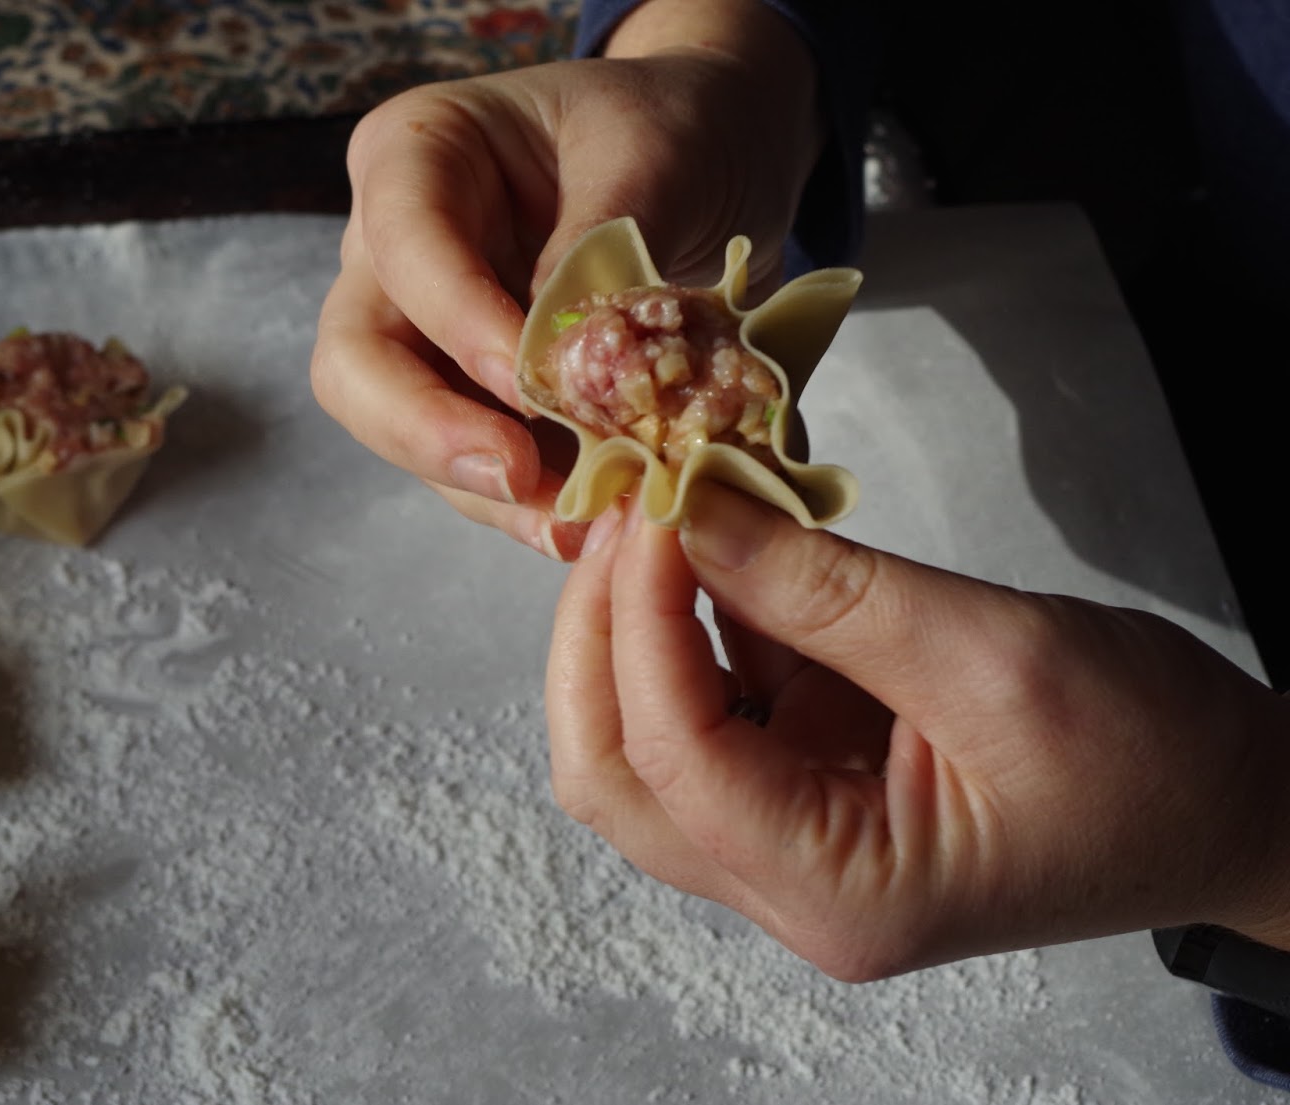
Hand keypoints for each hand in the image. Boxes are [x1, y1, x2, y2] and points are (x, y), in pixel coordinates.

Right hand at [310, 0, 822, 557]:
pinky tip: (585, 529)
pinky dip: (526, 505)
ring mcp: (423, 333)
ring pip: (403, 433)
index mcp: (416, 156)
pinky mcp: (473, 398)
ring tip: (575, 525)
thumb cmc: (671, 128)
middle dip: (426, 430)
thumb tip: (555, 363)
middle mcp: (393, 252)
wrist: (714, 162)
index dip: (459, 324)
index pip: (403, 248)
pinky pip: (474, 466)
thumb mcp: (650, 155)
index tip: (535, 386)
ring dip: (484, 490)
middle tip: (516, 475)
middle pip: (355, 361)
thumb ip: (595, 249)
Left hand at [547, 484, 1289, 978]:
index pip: (671, 759)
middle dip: (599, 636)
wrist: (1228, 800)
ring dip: (638, 622)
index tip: (652, 506)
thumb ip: (828, 590)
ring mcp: (789, 834)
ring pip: (646, 737)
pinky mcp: (805, 779)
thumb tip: (692, 514)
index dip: (638, 622)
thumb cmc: (1154, 759)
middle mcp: (789, 883)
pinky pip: (713, 701)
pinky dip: (700, 619)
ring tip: (662, 511)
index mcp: (836, 893)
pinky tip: (717, 541)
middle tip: (623, 513)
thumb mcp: (994, 657)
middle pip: (616, 774)